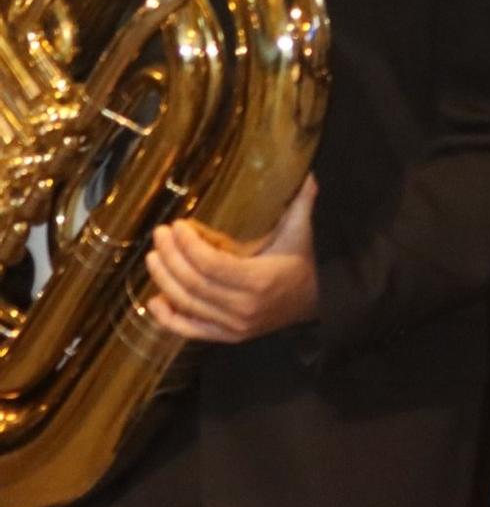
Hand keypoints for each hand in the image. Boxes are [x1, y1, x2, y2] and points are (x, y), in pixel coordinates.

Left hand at [146, 176, 319, 343]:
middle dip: (171, 258)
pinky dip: (169, 319)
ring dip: (164, 280)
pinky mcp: (229, 335)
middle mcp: (244, 307)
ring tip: (153, 257)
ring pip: (187, 305)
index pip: (211, 265)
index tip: (176, 226)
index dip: (188, 246)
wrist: (319, 300)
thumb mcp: (303, 231)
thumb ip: (302, 201)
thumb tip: (307, 171)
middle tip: (159, 235)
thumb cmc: (305, 261)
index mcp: (259, 280)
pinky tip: (155, 301)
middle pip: (193, 284)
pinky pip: (191, 330)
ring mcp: (235, 325)